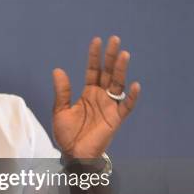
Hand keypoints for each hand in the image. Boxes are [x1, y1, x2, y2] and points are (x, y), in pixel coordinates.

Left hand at [52, 36, 140, 157]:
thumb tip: (58, 70)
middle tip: (114, 39)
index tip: (97, 40)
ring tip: (123, 54)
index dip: (94, 56)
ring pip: (118, 84)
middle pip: (108, 72)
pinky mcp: (116, 119)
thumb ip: (62, 91)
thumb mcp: (60, 110)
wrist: (73, 153)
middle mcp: (101, 96)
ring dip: (121, 70)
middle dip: (110, 57)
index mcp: (88, 93)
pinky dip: (132, 97)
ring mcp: (109, 107)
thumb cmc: (67, 134)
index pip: (93, 70)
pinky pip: (126, 106)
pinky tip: (135, 85)